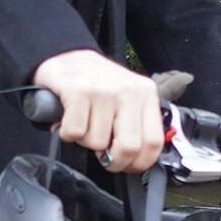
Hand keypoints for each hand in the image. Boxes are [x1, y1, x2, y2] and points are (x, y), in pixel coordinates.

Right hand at [31, 50, 166, 172]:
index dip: (139, 163)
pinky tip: (69, 120)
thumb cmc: (97, 82)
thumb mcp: (128, 97)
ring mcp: (104, 91)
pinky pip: (75, 132)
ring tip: (84, 124)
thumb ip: (137, 123)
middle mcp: (128, 91)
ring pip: (97, 143)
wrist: (66, 55)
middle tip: (103, 155)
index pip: (154, 142)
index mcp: (146, 94)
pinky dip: (67, 134)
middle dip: (113, 161)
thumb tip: (136, 159)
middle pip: (128, 147)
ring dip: (86, 142)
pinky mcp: (79, 92)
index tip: (127, 165)